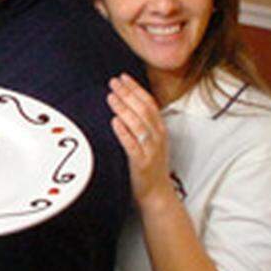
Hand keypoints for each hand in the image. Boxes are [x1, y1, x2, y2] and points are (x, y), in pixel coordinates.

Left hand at [107, 74, 172, 207]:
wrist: (157, 193)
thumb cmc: (149, 165)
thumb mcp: (150, 141)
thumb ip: (142, 123)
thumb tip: (126, 103)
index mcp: (160, 129)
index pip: (149, 103)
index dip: (136, 89)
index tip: (122, 77)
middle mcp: (157, 137)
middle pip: (143, 110)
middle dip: (128, 94)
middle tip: (113, 82)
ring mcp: (150, 150)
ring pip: (138, 125)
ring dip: (124, 109)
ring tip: (111, 97)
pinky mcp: (141, 163)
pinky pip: (132, 145)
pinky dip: (123, 132)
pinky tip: (114, 122)